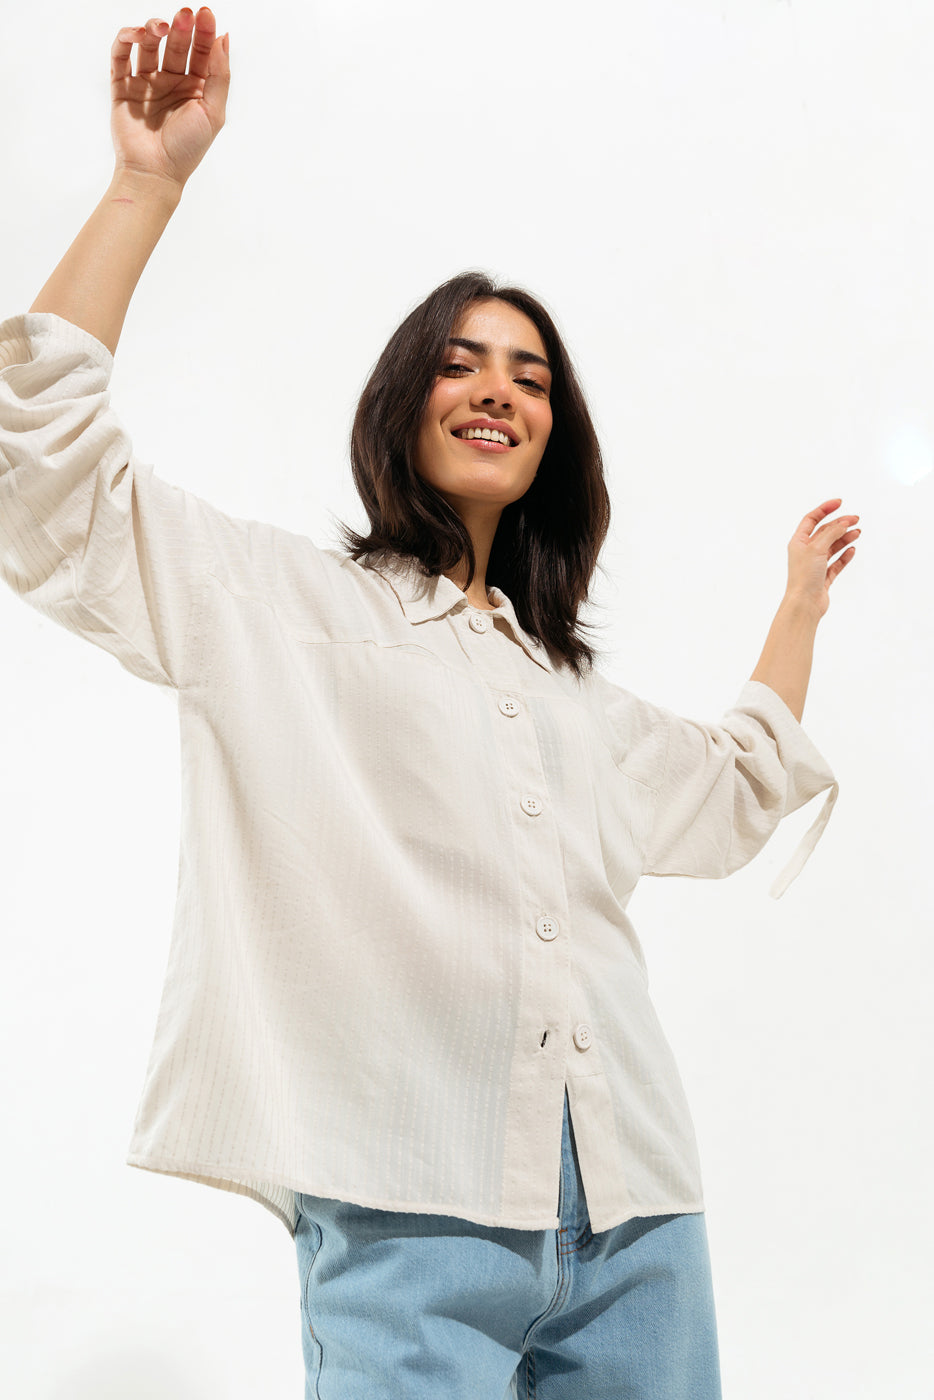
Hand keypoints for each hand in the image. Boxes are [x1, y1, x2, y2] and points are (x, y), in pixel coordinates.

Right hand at [111, 8, 229, 190]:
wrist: (155, 173)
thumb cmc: (187, 148)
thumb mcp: (213, 111)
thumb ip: (219, 75)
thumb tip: (224, 37)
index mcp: (195, 88)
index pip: (201, 52)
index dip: (204, 31)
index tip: (205, 13)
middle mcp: (171, 82)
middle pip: (176, 44)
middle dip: (181, 27)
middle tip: (184, 13)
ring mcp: (146, 83)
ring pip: (148, 45)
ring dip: (153, 30)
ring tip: (160, 26)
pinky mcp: (122, 87)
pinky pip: (120, 56)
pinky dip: (125, 40)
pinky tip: (135, 34)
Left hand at [786, 498, 859, 618]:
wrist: (804, 604)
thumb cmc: (804, 576)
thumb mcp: (817, 548)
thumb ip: (831, 533)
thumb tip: (844, 522)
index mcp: (798, 542)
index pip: (811, 519)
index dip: (825, 509)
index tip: (840, 502)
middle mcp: (806, 552)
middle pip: (825, 533)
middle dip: (840, 525)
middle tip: (856, 519)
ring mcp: (815, 565)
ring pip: (832, 547)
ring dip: (845, 538)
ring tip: (858, 533)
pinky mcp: (823, 578)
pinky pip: (836, 563)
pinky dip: (844, 556)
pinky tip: (852, 549)